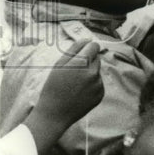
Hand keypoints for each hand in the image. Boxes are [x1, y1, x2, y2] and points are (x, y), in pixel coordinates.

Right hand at [25, 40, 104, 154]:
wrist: (53, 115)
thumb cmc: (53, 88)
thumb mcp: (59, 65)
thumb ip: (74, 49)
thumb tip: (88, 39)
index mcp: (83, 63)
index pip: (94, 46)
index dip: (86, 49)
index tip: (79, 55)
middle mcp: (94, 73)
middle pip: (97, 58)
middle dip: (88, 61)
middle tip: (73, 73)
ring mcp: (98, 84)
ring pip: (98, 71)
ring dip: (90, 74)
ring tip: (74, 85)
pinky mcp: (101, 94)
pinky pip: (98, 83)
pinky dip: (91, 85)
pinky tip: (79, 93)